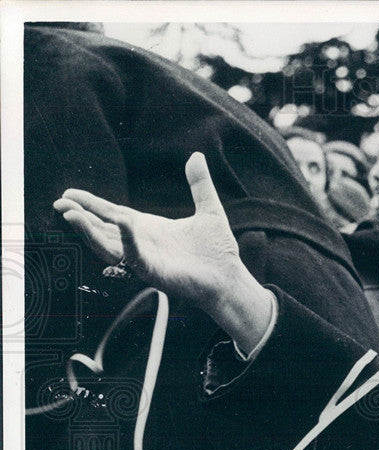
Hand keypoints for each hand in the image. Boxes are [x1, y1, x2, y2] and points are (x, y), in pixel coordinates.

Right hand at [54, 152, 272, 349]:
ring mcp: (146, 259)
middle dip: (81, 218)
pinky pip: (135, 257)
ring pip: (109, 246)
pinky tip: (122, 224)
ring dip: (90, 231)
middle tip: (61, 204)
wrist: (231, 278)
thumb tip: (196, 155)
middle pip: (103, 230)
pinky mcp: (156, 273)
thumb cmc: (218, 252)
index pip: (112, 214)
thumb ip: (200, 184)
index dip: (90, 205)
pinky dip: (127, 242)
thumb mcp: (209, 210)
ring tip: (72, 215)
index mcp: (149, 229)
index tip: (68, 194)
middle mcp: (142, 243)